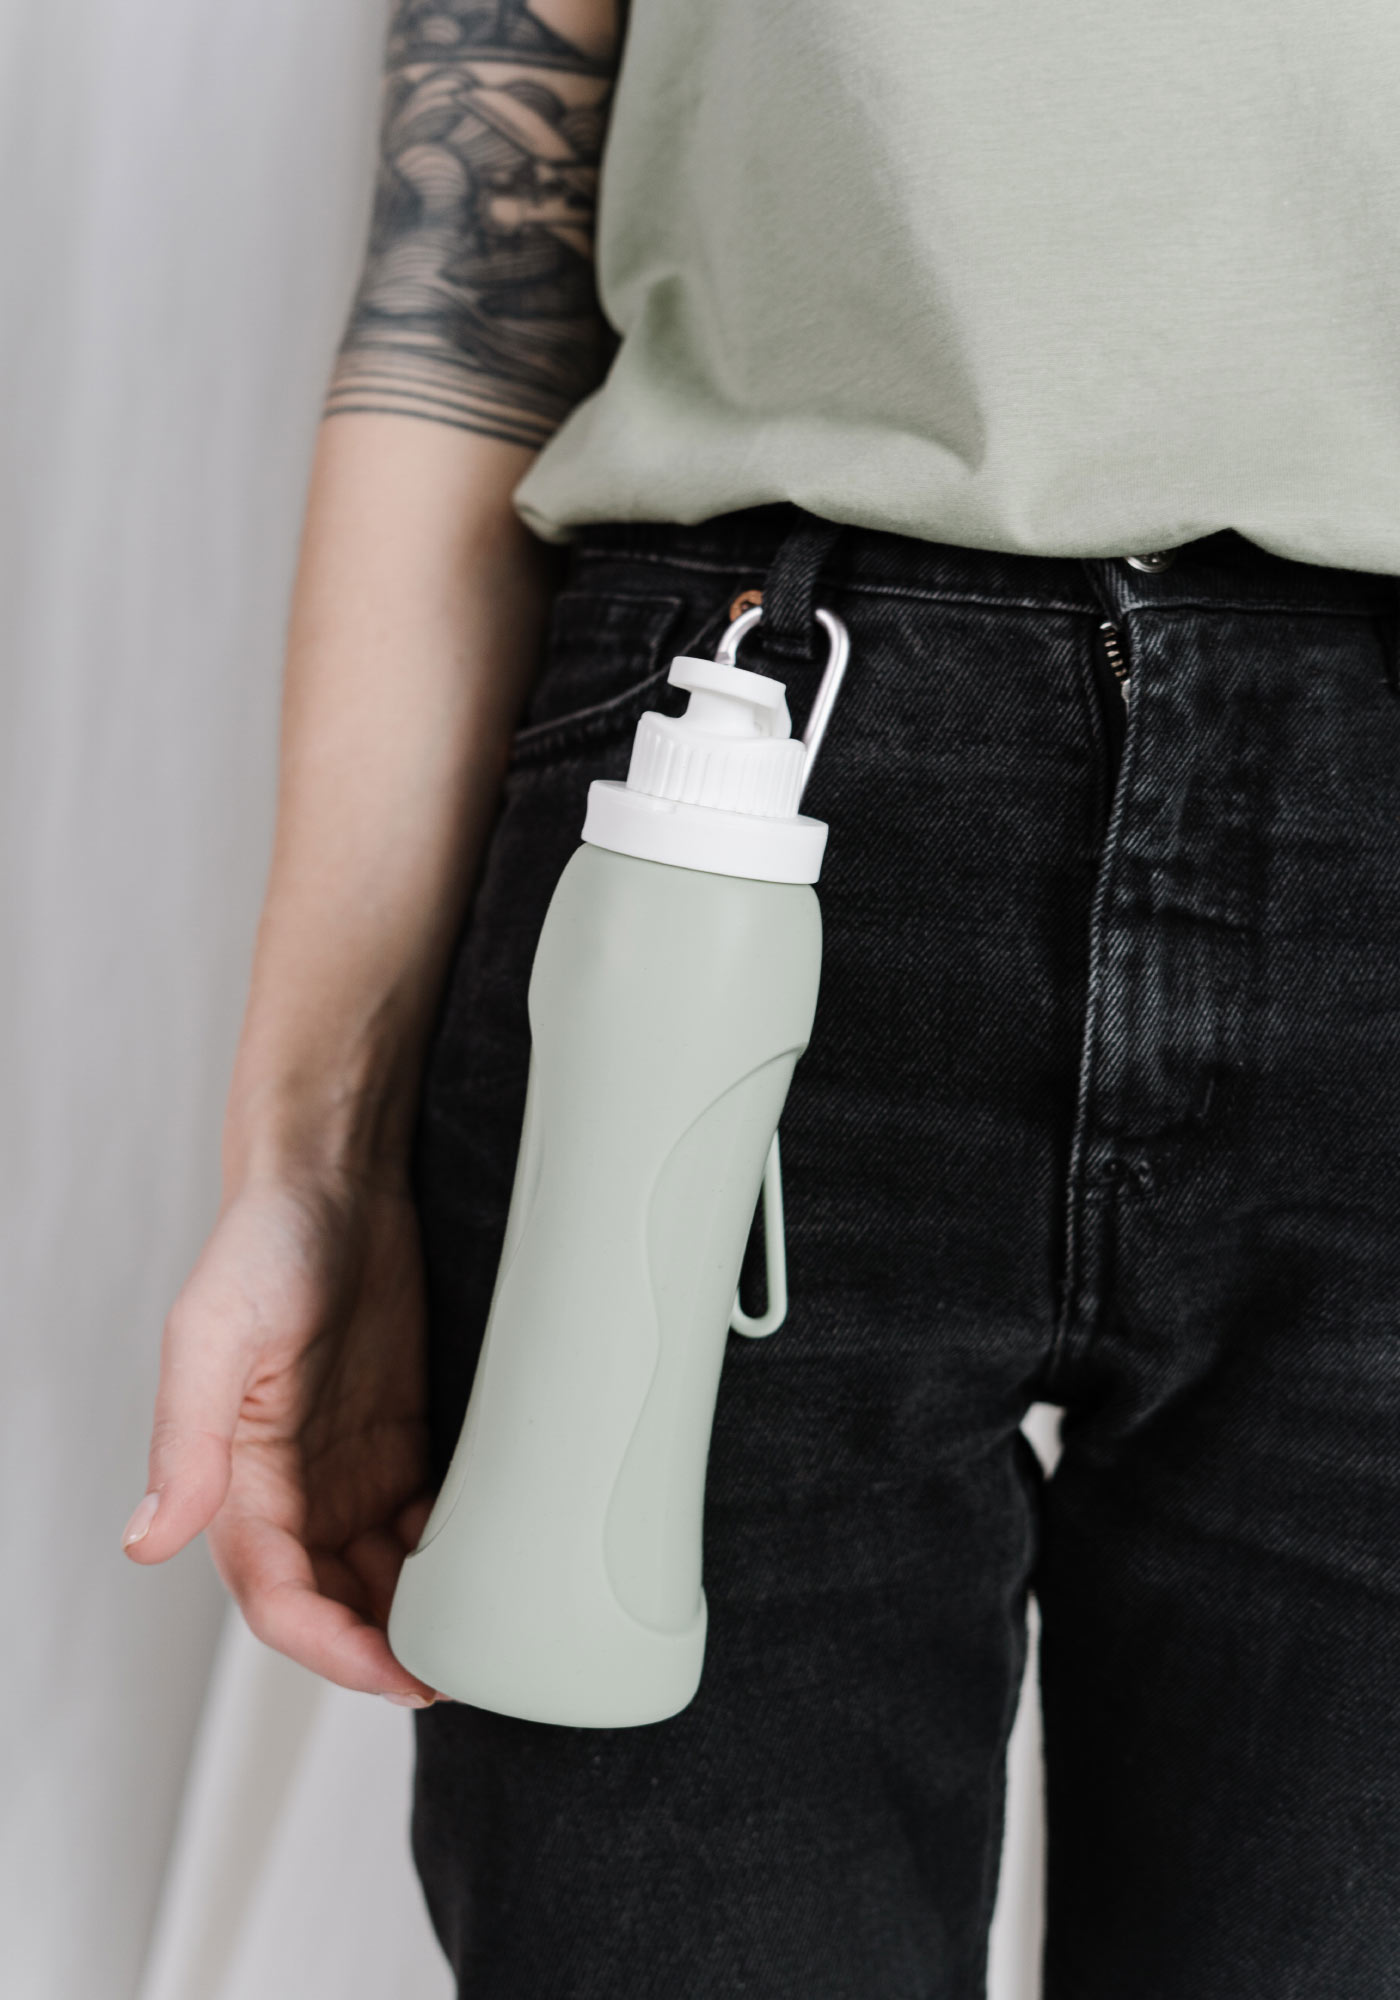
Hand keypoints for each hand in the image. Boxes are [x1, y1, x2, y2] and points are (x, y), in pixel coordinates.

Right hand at [123, 1169, 438, 1704]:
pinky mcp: (396, 1438)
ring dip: (421, 1609)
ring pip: (381, 1575)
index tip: (402, 1674)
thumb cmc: (265, 1242)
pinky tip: (493, 1559)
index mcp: (238, 1478)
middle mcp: (291, 1486)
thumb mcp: (216, 1333)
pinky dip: (450, 1553)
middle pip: (336, 1602)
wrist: (336, 1178)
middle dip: (389, 1646)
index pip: (280, 1598)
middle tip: (464, 1667)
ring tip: (487, 1627)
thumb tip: (144, 1544)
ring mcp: (347, 1466)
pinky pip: (421, 1522)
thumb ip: (185, 1439)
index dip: (334, 1649)